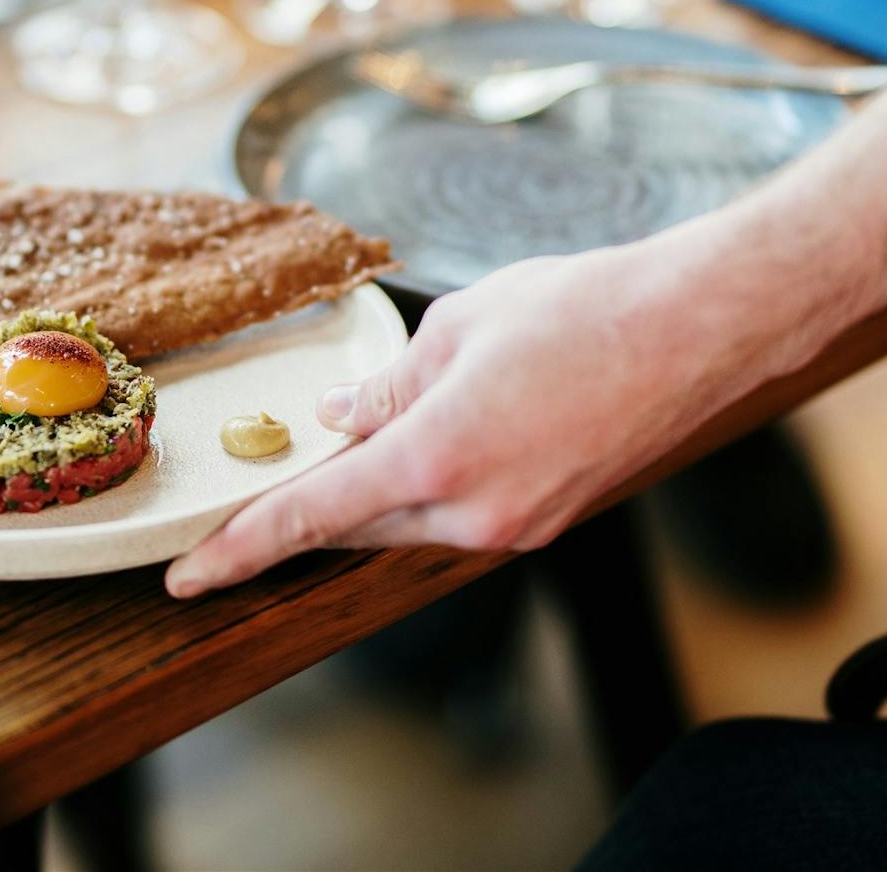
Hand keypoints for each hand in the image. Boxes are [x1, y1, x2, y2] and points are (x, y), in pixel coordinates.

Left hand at [165, 233, 773, 597]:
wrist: (700, 327)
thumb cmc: (583, 309)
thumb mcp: (458, 328)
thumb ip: (390, 384)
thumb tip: (346, 419)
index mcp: (435, 457)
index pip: (310, 517)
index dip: (239, 548)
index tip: (186, 577)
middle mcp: (475, 511)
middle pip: (356, 529)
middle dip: (305, 516)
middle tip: (252, 503)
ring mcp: (519, 524)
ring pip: (408, 525)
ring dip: (369, 499)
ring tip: (343, 460)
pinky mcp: (552, 517)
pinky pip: (460, 517)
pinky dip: (423, 491)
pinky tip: (422, 450)